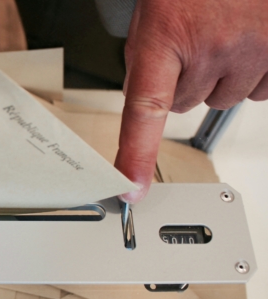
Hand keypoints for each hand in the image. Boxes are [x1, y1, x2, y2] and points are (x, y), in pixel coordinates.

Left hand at [115, 0, 267, 202]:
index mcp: (164, 38)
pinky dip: (249, 73)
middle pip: (185, 106)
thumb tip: (147, 113)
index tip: (132, 187)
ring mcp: (252, 48)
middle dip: (184, 83)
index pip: (145, 111)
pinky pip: (258, 90)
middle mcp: (210, 47)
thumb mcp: (152, 21)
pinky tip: (242, 45)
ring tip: (218, 39)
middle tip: (190, 47)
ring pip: (222, 100)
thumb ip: (146, 67)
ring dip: (218, 77)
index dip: (137, 155)